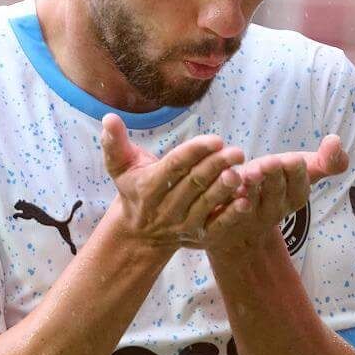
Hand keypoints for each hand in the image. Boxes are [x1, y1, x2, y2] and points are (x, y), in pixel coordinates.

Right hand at [100, 115, 247, 248]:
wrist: (140, 233)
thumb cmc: (135, 188)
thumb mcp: (121, 167)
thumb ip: (115, 143)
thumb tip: (109, 118)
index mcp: (148, 187)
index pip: (174, 166)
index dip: (195, 152)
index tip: (215, 139)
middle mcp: (166, 208)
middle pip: (194, 184)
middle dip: (215, 166)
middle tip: (236, 152)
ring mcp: (182, 224)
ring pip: (206, 204)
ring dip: (224, 189)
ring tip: (241, 172)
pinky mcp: (197, 236)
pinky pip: (217, 226)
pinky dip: (231, 215)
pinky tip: (245, 200)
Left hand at [200, 135, 348, 253]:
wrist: (242, 221)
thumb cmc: (274, 184)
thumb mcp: (301, 170)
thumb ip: (325, 160)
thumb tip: (336, 140)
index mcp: (295, 196)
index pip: (300, 185)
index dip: (296, 172)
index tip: (293, 159)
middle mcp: (275, 209)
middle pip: (276, 192)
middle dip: (273, 176)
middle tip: (270, 163)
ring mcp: (250, 217)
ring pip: (252, 201)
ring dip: (251, 187)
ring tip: (248, 174)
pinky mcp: (227, 220)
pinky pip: (228, 213)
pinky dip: (229, 201)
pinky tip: (228, 188)